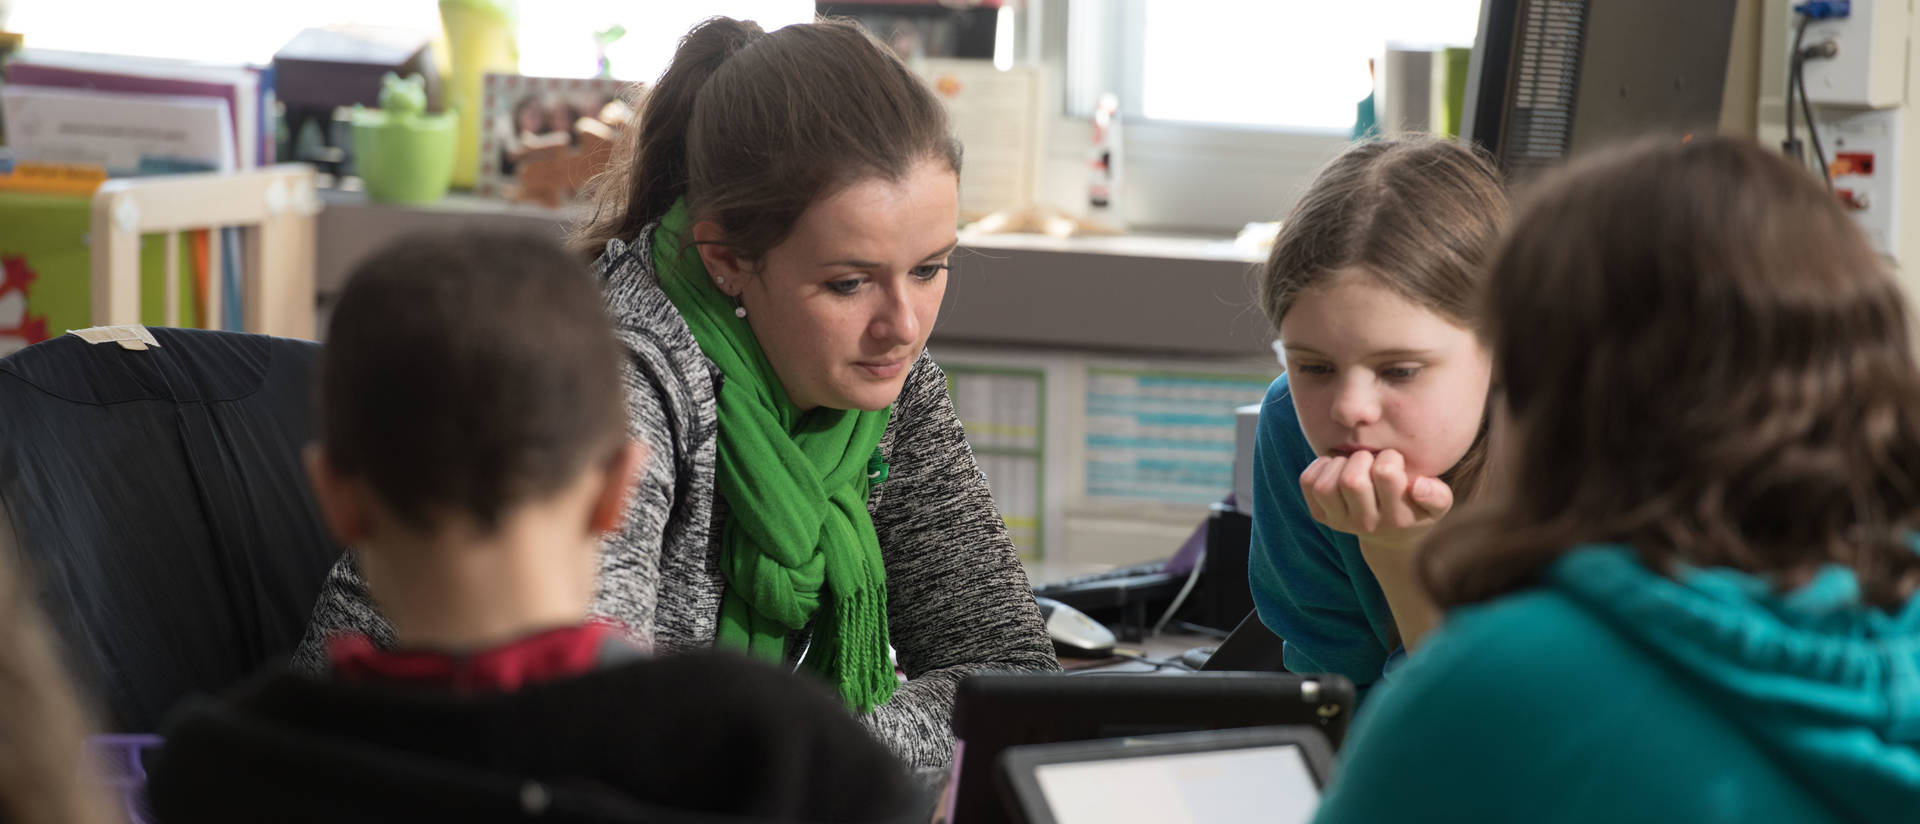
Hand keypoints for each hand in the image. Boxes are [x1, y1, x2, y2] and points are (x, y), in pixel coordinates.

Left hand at [1299, 449, 1453, 550]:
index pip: (1385, 474)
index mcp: (1398, 517)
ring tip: (1354, 463)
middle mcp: (1366, 524)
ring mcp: (1340, 522)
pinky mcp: (1321, 516)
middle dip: (1362, 458)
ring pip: (1326, 485)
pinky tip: (1338, 467)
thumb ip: (1437, 495)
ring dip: (1339, 463)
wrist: (1392, 535)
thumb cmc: (1417, 507)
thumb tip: (1417, 486)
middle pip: (1352, 480)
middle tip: (1371, 460)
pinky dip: (1320, 466)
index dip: (1389, 457)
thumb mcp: (1438, 504)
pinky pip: (1309, 483)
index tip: (1394, 461)